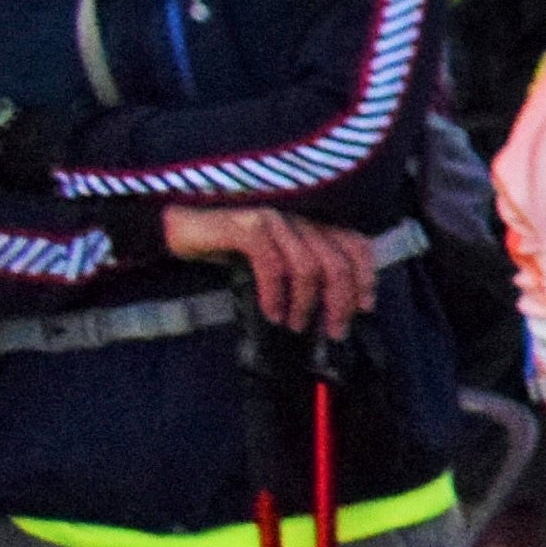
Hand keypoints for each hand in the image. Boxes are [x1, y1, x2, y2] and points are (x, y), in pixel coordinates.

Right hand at [159, 205, 381, 336]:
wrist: (179, 227)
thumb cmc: (229, 246)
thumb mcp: (276, 257)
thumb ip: (303, 270)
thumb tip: (329, 310)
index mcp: (312, 222)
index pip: (356, 245)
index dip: (366, 277)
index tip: (365, 307)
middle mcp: (298, 217)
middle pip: (336, 262)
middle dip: (340, 301)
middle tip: (334, 330)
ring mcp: (274, 219)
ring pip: (308, 267)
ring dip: (306, 303)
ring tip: (297, 325)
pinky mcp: (247, 227)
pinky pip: (272, 266)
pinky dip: (275, 295)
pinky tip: (272, 313)